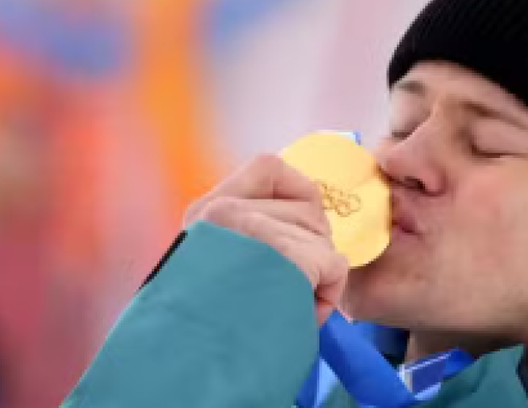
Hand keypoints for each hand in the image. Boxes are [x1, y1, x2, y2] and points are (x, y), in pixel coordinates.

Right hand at [184, 154, 348, 324]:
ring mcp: (255, 233)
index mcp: (205, 214)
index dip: (297, 194)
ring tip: (283, 303)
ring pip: (322, 238)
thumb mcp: (212, 264)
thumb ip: (244, 234)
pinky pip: (334, 266)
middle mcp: (225, 213)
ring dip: (317, 274)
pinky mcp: (286, 257)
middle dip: (310, 246)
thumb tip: (304, 219)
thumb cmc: (206, 323)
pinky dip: (327, 294)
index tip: (296, 232)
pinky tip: (300, 312)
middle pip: (308, 208)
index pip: (270, 166)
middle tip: (286, 283)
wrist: (193, 361)